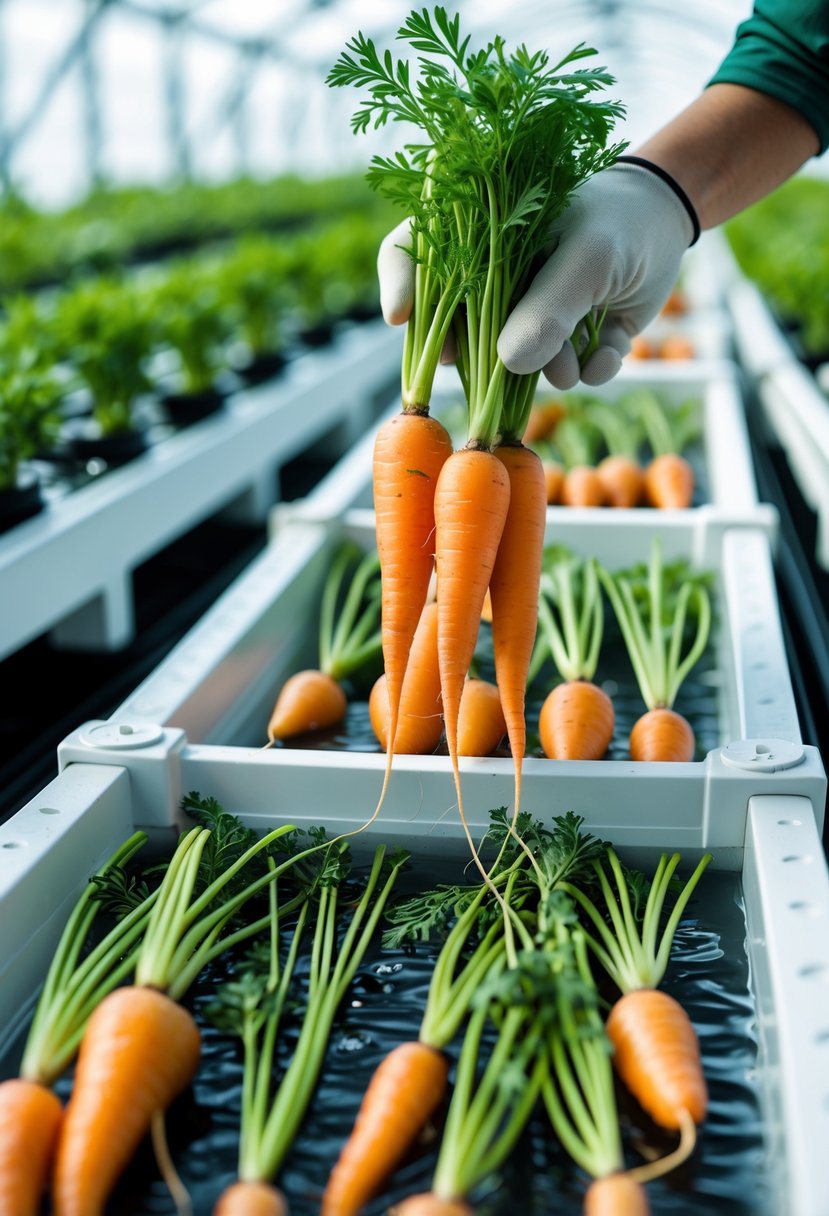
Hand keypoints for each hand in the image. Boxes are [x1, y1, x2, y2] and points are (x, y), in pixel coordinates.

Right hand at [376, 161, 695, 387]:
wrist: (670, 224)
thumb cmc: (620, 221)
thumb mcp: (587, 257)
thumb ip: (548, 307)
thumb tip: (508, 363)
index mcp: (483, 237)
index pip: (412, 250)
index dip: (398, 282)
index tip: (400, 317)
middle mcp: (495, 280)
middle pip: (458, 329)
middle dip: (488, 358)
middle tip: (510, 364)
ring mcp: (529, 312)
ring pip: (516, 365)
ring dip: (553, 370)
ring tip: (580, 355)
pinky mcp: (566, 338)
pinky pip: (566, 373)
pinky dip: (590, 370)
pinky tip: (610, 348)